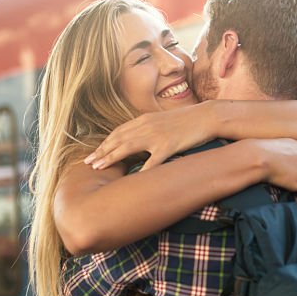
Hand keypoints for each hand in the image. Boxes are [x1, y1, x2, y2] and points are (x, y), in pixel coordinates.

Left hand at [84, 103, 216, 170]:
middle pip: (118, 140)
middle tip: (88, 163)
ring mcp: (157, 136)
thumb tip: (138, 141)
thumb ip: (149, 130)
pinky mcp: (169, 145)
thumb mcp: (164, 121)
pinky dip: (141, 170)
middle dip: (101, 152)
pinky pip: (152, 161)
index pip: (118, 132)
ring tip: (99, 167)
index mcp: (144, 120)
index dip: (104, 144)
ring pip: (128, 147)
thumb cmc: (188, 120)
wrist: (208, 116)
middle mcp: (147, 126)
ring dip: (111, 158)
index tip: (93, 154)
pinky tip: (132, 179)